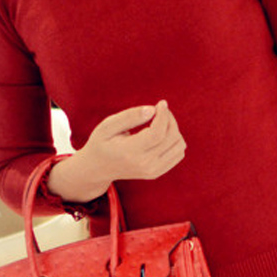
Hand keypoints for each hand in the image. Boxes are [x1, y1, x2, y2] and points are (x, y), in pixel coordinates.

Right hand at [50, 101, 185, 201]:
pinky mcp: (157, 173)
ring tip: (160, 122)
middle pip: (171, 139)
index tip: (161, 103)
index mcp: (130, 152)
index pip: (157, 134)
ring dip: (174, 129)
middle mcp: (144, 165)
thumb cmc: (101, 142)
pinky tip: (162, 134)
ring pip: (179, 146)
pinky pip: (178, 154)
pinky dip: (175, 141)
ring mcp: (152, 171)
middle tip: (159, 110)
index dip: (164, 115)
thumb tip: (152, 110)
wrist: (97, 169)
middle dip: (170, 119)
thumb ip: (129, 117)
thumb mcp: (108, 126)